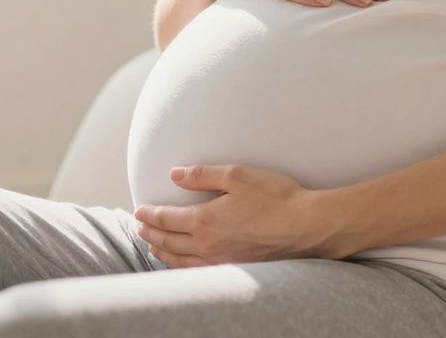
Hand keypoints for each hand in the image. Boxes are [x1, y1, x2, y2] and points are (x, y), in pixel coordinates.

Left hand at [132, 163, 345, 266]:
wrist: (306, 227)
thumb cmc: (275, 197)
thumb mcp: (237, 175)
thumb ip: (203, 175)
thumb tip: (175, 175)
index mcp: (204, 221)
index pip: (166, 219)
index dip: (150, 214)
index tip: (139, 210)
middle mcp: (207, 245)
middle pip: (168, 241)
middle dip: (150, 232)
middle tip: (139, 226)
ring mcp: (221, 261)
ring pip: (180, 260)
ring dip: (162, 251)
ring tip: (153, 245)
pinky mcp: (234, 269)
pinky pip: (198, 271)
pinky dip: (181, 266)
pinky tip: (182, 263)